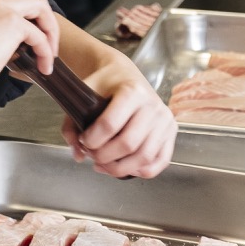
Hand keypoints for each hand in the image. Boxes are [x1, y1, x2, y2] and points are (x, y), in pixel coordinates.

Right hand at [0, 0, 60, 87]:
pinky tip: (43, 65)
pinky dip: (45, 50)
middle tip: (45, 37)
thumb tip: (4, 41)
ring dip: (50, 28)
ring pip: (40, 5)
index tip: (29, 31)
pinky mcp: (12, 22)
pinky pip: (39, 34)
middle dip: (42, 13)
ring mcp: (2, 6)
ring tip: (50, 51)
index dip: (24, 10)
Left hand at [62, 59, 176, 179]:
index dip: (92, 139)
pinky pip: (160, 161)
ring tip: (104, 164)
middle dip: (104, 156)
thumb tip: (78, 154)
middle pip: (128, 143)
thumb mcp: (84, 94)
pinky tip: (125, 167)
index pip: (110, 124)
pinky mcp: (171, 132)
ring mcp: (165, 120)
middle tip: (92, 154)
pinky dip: (141, 171)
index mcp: (132, 91)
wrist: (124, 74)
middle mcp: (152, 105)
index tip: (84, 140)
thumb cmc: (105, 84)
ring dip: (120, 168)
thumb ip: (72, 124)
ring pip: (144, 157)